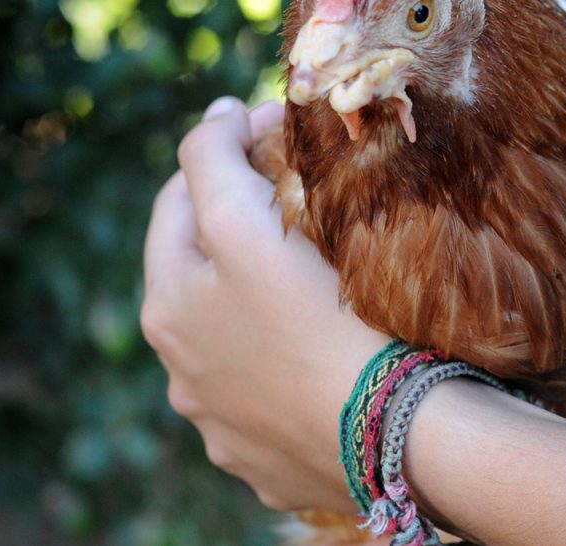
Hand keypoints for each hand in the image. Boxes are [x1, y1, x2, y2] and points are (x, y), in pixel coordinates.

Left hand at [141, 97, 388, 510]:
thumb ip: (213, 160)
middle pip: (205, 266)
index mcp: (168, 307)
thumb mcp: (246, 228)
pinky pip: (271, 384)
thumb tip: (216, 113)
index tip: (279, 122)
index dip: (226, 148)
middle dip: (241, 215)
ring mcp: (224, 418)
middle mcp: (182, 369)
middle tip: (298, 181)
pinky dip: (286, 352)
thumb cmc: (322, 323)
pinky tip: (325, 342)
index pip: (180, 198)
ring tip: (315, 265)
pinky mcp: (268, 452)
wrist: (397, 438)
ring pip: (239, 327)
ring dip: (261, 288)